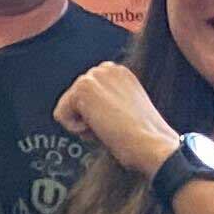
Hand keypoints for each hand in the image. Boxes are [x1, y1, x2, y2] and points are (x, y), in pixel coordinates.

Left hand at [53, 60, 182, 180]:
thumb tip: (89, 111)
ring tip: (108, 127)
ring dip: (83, 124)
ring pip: (67, 106)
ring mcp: (94, 76)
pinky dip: (75, 129)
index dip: (96, 114)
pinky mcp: (83, 88)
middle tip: (112, 127)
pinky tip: (99, 128)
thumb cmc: (145, 137)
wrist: (152, 144)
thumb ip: (109, 102)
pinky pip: (60, 115)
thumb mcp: (127, 110)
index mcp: (120, 73)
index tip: (115, 123)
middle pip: (75, 98)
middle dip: (88, 117)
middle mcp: (107, 69)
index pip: (89, 92)